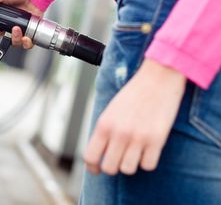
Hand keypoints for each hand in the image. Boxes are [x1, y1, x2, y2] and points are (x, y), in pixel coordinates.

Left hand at [84, 59, 185, 174]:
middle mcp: (119, 133)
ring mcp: (138, 137)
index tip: (97, 169)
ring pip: (128, 170)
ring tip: (134, 152)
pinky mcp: (157, 140)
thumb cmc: (134, 94)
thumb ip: (104, 131)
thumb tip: (99, 153)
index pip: (90, 157)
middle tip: (119, 159)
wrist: (158, 78)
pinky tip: (148, 150)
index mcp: (104, 124)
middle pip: (109, 168)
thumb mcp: (111, 110)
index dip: (92, 167)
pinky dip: (147, 161)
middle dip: (113, 166)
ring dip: (131, 164)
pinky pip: (148, 166)